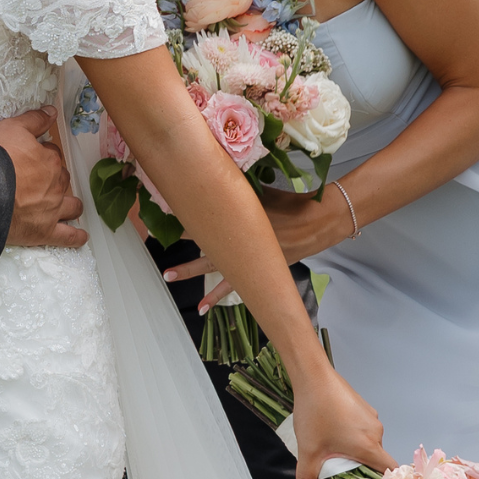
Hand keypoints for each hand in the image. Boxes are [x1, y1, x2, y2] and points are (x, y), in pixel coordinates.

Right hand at [0, 109, 86, 246]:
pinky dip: (76, 237)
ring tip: (67, 205)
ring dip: (71, 205)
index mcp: (49, 160)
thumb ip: (34, 119)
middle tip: (39, 180)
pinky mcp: (45, 231)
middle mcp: (56, 185)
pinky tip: (81, 236)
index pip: (52, 155)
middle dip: (55, 179)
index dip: (41, 155)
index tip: (31, 158)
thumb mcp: (11, 127)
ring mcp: (53, 210)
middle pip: (62, 179)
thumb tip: (51, 111)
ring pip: (71, 206)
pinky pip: (67, 237)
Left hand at [165, 189, 344, 306]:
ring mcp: (250, 258)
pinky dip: (218, 295)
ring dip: (191, 271)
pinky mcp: (259, 271)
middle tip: (158, 248)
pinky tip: (204, 307)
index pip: (207, 217)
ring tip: (168, 276)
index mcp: (243, 219)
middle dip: (182, 243)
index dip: (186, 214)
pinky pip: (234, 286)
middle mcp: (243, 241)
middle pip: (205, 244)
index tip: (165, 211)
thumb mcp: (264, 190)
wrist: (320, 223)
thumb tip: (219, 171)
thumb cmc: (293, 203)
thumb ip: (241, 187)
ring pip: (213, 267)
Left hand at [290, 365, 389, 478]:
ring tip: (333, 449)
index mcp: (369, 446)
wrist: (313, 376)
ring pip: (368, 440)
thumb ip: (307, 475)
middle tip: (342, 472)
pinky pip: (362, 426)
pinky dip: (352, 432)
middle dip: (361, 466)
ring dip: (355, 448)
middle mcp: (376, 432)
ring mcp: (370, 416)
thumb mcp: (308, 450)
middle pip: (376, 457)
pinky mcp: (362, 405)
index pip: (390, 471)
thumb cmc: (315, 413)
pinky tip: (332, 429)